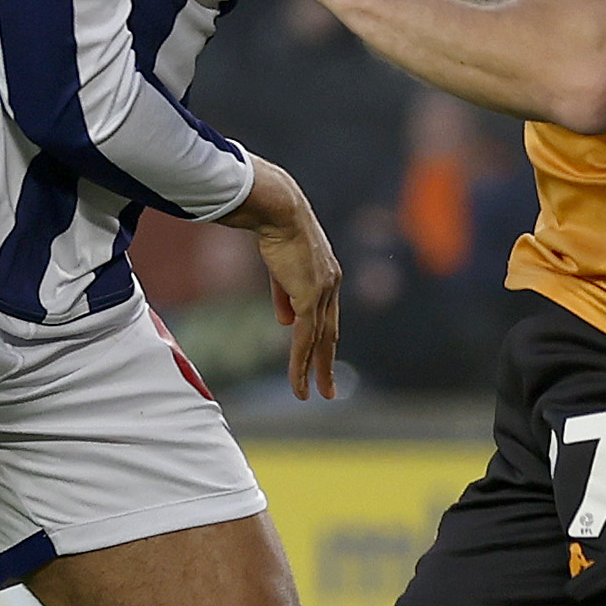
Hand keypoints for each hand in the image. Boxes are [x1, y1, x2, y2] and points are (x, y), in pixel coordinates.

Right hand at [227, 154, 345, 400]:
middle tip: (327, 389)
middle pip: (330, 334)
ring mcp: (322, 293)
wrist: (278, 210)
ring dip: (314, 370)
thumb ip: (284, 293)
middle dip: (327, 363)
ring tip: (312, 394)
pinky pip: (305, 338)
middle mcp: (330, 287)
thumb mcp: (280, 265)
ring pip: (319, 341)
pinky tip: (297, 379)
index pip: (326, 316)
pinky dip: (300, 361)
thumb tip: (284, 321)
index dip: (322, 339)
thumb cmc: (274, 228)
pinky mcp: (310, 297)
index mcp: (327, 276)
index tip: (318, 358)